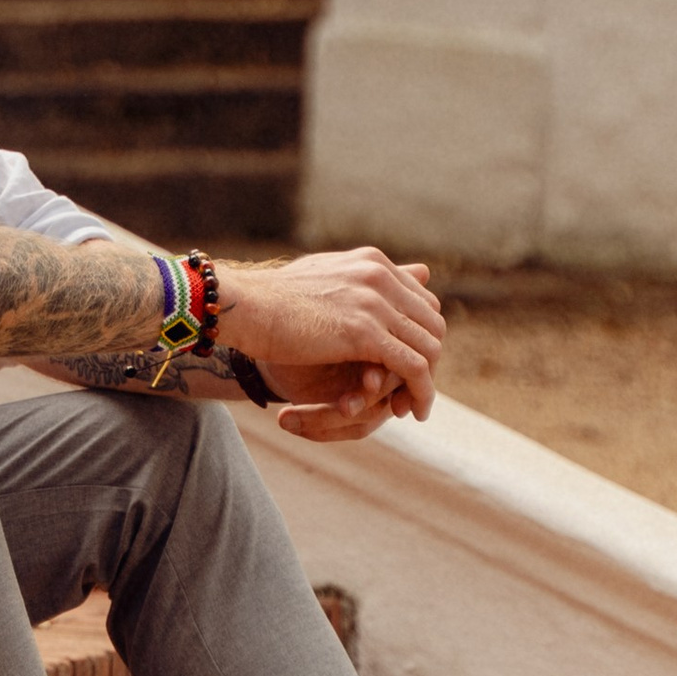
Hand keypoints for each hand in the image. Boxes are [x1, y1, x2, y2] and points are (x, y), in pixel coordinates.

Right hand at [218, 249, 441, 440]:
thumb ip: (367, 279)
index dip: (423, 336)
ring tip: (412, 408)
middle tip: (414, 392)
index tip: (411, 365)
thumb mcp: (327, 278)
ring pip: (429, 348)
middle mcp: (380, 276)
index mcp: (374, 262)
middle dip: (430, 361)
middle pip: (433, 324)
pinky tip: (413, 412)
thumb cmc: (276, 297)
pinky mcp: (364, 334)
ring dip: (427, 383)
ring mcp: (374, 303)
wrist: (244, 306)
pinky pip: (413, 368)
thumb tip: (417, 271)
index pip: (424, 302)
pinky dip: (421, 393)